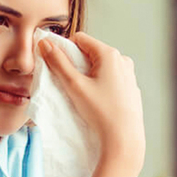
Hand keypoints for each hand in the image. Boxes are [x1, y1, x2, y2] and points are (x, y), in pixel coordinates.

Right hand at [39, 32, 144, 173]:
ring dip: (88, 74)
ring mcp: (129, 74)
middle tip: (71, 83)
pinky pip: (111, 78)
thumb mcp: (75, 85)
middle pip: (91, 52)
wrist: (124, 138)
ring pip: (101, 66)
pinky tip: (97, 101)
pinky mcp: (131, 88)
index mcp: (109, 54)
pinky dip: (101, 84)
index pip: (80, 39)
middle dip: (77, 64)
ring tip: (84, 94)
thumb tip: (45, 43)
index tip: (59, 66)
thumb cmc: (101, 112)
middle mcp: (122, 60)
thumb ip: (58, 62)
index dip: (66, 49)